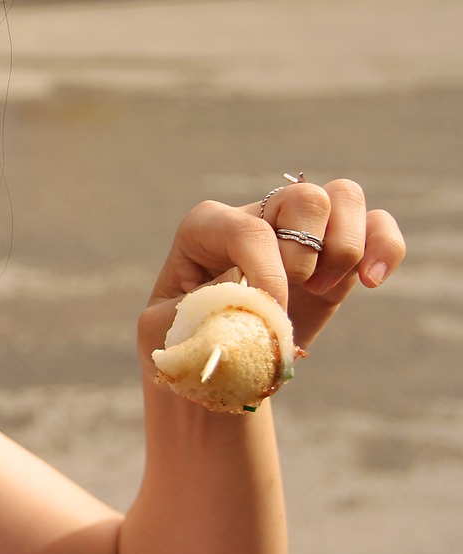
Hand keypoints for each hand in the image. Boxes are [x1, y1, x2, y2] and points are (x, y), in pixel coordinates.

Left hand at [139, 177, 405, 364]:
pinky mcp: (335, 257)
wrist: (211, 357)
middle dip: (305, 252)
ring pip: (344, 197)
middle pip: (302, 196)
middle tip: (293, 291)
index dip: (265, 271)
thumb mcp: (168, 333)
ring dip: (344, 247)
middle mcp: (256, 218)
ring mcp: (299, 233)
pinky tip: (370, 282)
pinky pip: (378, 226)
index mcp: (206, 227)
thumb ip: (196, 319)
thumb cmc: (180, 339)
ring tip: (320, 290)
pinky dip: (386, 247)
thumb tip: (244, 317)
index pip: (246, 228)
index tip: (270, 312)